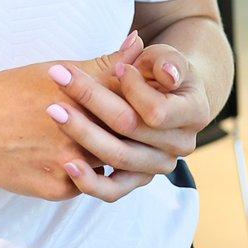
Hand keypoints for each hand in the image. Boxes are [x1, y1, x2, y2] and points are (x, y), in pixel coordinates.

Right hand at [0, 35, 155, 201]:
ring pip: (110, 166)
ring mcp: (67, 166)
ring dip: (121, 156)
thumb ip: (105, 63)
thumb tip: (140, 41)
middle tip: (147, 129)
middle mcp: (78, 134)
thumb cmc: (11, 92)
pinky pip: (86, 186)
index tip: (153, 101)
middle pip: (126, 138)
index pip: (133, 104)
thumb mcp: (57, 69)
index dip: (146, 103)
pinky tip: (91, 162)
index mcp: (82, 100)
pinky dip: (91, 174)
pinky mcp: (56, 189)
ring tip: (125, 145)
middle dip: (140, 134)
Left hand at [46, 35, 216, 198]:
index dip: (132, 89)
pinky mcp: (137, 179)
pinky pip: (112, 189)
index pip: (156, 109)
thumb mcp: (166, 57)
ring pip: (118, 157)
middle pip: (130, 128)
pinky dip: (88, 180)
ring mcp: (158, 165)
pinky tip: (65, 163)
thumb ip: (165, 61)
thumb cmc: (162, 70)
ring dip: (82, 133)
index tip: (114, 68)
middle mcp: (180, 144)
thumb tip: (166, 72)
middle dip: (92, 99)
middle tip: (59, 78)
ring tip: (53, 111)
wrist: (165, 96)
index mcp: (194, 113)